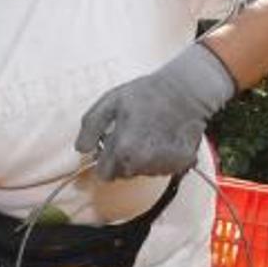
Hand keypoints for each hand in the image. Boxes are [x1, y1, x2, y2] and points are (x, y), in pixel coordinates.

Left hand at [76, 43, 235, 179]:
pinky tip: (162, 139)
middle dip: (122, 159)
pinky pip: (161, 169)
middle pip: (122, 174)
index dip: (104, 159)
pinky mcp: (179, 165)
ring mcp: (162, 166)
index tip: (111, 145)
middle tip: (132, 136)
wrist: (186, 91)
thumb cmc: (146, 94)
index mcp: (122, 149)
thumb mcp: (110, 101)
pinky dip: (160, 159)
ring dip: (141, 159)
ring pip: (141, 172)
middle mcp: (142, 163)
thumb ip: (91, 126)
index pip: (104, 174)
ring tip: (149, 134)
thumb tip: (81, 149)